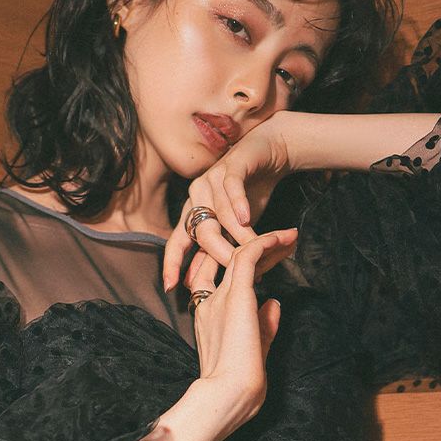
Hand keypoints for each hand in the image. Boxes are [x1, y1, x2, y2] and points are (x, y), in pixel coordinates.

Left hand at [163, 114, 291, 291]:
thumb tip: (220, 282)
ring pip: (220, 213)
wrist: (269, 153)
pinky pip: (231, 187)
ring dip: (238, 233)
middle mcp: (196, 196)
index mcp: (192, 212)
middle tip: (235, 268)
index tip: (171, 287)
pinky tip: (246, 218)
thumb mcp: (236, 227)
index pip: (177, 241)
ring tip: (253, 248)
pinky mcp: (231, 166)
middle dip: (217, 252)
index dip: (172, 263)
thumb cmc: (250, 194)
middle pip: (201, 231)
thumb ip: (225, 249)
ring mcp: (211, 179)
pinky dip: (238, 203)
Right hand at [187, 228, 297, 423]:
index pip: (217, 278)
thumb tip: (274, 303)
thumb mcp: (256, 347)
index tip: (266, 261)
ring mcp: (221, 296)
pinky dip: (265, 243)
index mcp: (210, 316)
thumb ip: (263, 324)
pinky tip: (282, 236)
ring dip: (266, 241)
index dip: (240, 265)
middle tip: (282, 240)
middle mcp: (211, 302)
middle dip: (256, 248)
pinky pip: (248, 256)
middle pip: (229, 261)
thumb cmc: (240, 381)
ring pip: (240, 254)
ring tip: (289, 235)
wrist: (229, 392)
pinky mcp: (237, 294)